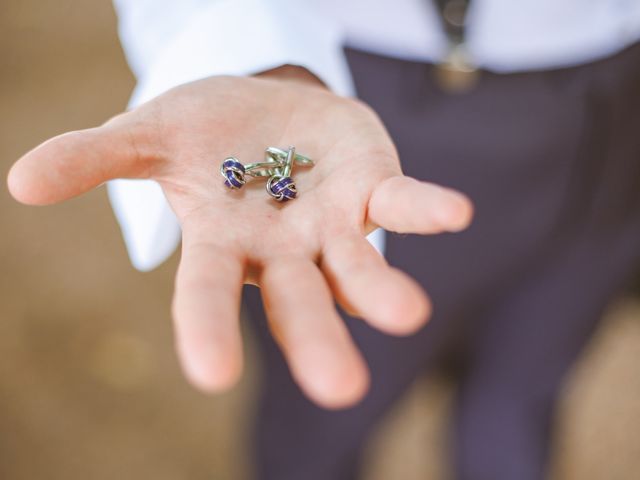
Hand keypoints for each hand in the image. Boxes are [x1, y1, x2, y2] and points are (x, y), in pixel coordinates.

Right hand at [7, 66, 472, 408]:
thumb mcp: (147, 135)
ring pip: (358, 267)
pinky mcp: (372, 190)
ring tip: (408, 315)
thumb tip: (21, 181)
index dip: (206, 328)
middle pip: (297, 300)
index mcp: (223, 244)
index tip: (209, 372)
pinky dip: (425, 211)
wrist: (264, 107)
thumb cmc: (203, 133)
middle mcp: (282, 249)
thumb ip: (96, 159)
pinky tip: (454, 215)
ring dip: (382, 291)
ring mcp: (332, 224)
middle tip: (341, 390)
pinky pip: (401, 206)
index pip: (207, 292)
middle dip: (315, 341)